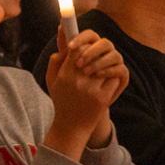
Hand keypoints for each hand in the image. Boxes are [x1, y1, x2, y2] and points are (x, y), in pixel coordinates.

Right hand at [43, 29, 127, 158]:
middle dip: (94, 52)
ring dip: (104, 63)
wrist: (72, 127)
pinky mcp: (104, 97)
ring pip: (105, 63)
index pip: (77, 49)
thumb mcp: (51, 80)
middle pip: (92, 54)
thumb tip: (65, 38)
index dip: (81, 44)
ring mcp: (92, 90)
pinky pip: (113, 76)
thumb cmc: (61, 100)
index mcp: (65, 76)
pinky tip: (106, 79)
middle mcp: (78, 81)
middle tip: (93, 54)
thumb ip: (55, 59)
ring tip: (99, 67)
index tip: (83, 45)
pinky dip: (112, 75)